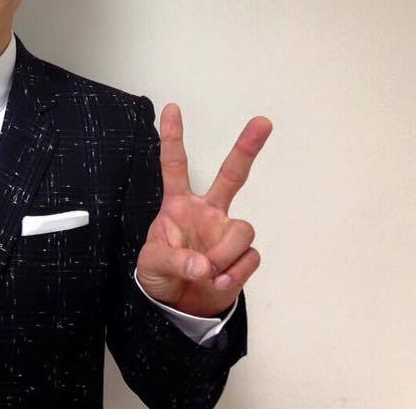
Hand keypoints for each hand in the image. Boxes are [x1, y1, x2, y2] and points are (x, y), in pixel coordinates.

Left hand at [136, 103, 271, 317]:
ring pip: (243, 229)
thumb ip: (174, 260)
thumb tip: (203, 264)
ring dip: (225, 254)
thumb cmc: (159, 274)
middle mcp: (208, 212)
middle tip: (263, 122)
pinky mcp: (242, 256)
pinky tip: (218, 282)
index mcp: (178, 205)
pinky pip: (250, 258)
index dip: (172, 137)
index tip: (171, 108)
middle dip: (247, 148)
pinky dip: (234, 274)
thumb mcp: (152, 265)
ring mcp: (227, 233)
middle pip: (232, 175)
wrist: (178, 306)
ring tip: (207, 273)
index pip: (175, 166)